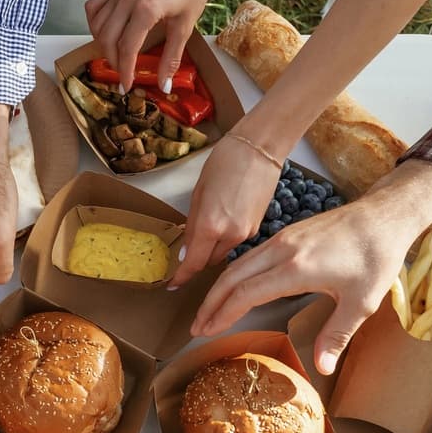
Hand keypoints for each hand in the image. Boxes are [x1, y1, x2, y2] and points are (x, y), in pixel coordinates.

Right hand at [84, 0, 215, 92]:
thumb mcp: (185, 26)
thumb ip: (172, 57)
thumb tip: (164, 86)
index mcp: (146, 10)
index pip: (127, 49)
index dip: (125, 71)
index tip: (127, 86)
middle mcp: (127, 0)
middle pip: (108, 40)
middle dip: (114, 62)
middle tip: (124, 74)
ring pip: (98, 26)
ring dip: (103, 45)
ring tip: (117, 56)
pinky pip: (94, 7)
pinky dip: (95, 23)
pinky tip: (106, 33)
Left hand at [167, 123, 286, 291]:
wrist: (259, 148)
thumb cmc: (224, 162)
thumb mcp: (198, 193)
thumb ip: (192, 225)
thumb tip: (186, 251)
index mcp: (211, 225)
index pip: (193, 263)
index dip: (181, 277)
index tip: (172, 284)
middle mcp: (231, 235)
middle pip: (208, 261)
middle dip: (196, 258)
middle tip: (186, 248)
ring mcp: (247, 232)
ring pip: (223, 252)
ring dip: (211, 248)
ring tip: (207, 227)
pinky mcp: (257, 227)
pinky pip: (235, 241)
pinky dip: (225, 238)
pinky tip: (224, 218)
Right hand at [191, 159, 431, 371]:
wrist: (384, 216)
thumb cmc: (376, 257)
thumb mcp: (362, 302)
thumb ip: (336, 335)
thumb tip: (322, 368)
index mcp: (296, 268)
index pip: (245, 293)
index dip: (223, 314)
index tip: (206, 331)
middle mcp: (282, 250)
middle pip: (232, 276)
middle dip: (211, 303)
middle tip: (196, 327)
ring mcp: (283, 238)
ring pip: (239, 264)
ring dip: (220, 288)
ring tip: (208, 311)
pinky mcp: (288, 234)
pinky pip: (251, 256)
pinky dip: (235, 275)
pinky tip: (235, 288)